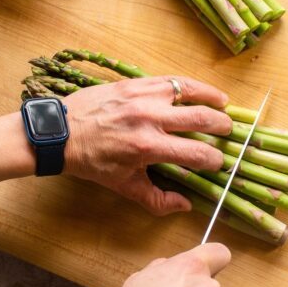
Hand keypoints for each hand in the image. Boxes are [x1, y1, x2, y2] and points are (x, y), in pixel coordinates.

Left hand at [63, 76, 231, 214]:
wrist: (60, 132)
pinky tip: (204, 91)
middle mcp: (150, 119)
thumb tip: (185, 205)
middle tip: (228, 132)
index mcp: (147, 147)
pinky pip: (174, 81)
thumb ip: (157, 199)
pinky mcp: (137, 83)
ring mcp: (144, 97)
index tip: (219, 162)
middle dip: (221, 127)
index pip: (196, 153)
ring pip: (191, 93)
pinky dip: (193, 86)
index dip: (214, 159)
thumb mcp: (123, 185)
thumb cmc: (92, 161)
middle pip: (201, 119)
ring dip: (213, 100)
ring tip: (224, 106)